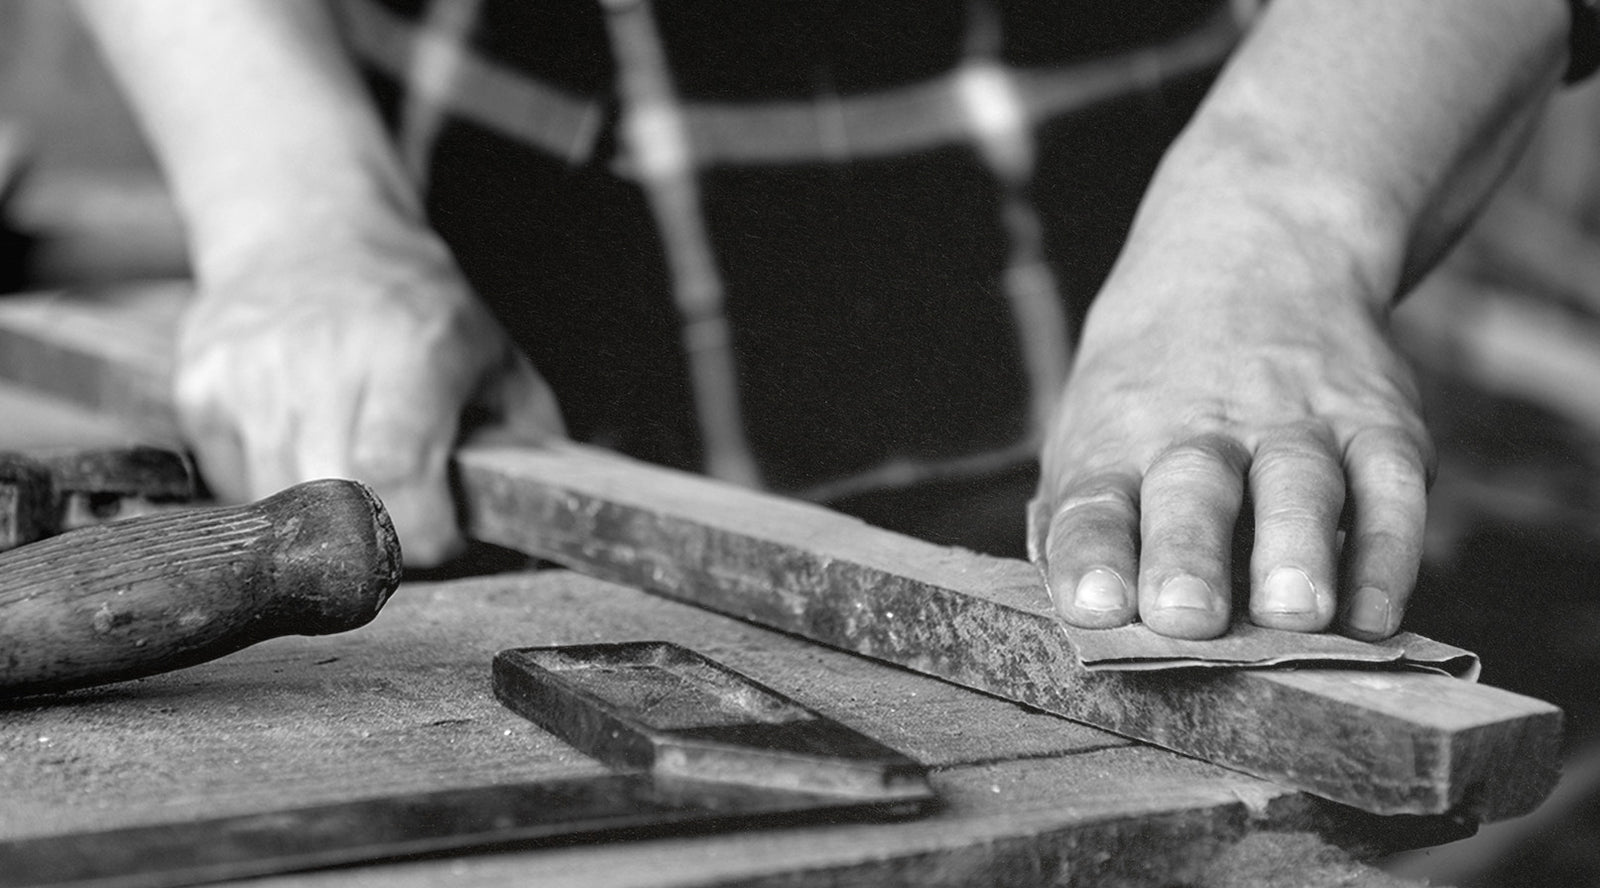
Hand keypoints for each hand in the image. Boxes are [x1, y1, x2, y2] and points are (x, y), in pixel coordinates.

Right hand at [175, 225, 562, 566]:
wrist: (309, 232)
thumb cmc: (414, 307)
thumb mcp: (494, 356)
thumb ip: (527, 438)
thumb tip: (545, 512)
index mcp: (411, 346)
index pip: (394, 470)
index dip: (421, 529)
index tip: (442, 534)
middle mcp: (324, 353)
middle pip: (332, 500)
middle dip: (376, 534)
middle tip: (403, 512)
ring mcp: (251, 369)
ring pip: (277, 502)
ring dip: (320, 515)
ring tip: (352, 470)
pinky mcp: (199, 386)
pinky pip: (233, 481)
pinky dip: (270, 484)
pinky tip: (300, 440)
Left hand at [1033, 254, 1432, 640]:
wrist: (1251, 253)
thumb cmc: (1153, 387)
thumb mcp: (1093, 429)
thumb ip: (1088, 523)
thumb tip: (1089, 623)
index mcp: (1118, 441)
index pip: (1094, 503)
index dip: (1092, 555)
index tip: (1095, 603)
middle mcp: (1202, 430)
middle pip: (1192, 493)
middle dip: (1187, 555)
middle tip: (1186, 615)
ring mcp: (1296, 423)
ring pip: (1297, 488)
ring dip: (1295, 552)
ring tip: (1293, 613)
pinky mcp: (1379, 423)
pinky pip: (1391, 490)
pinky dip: (1388, 556)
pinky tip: (1375, 616)